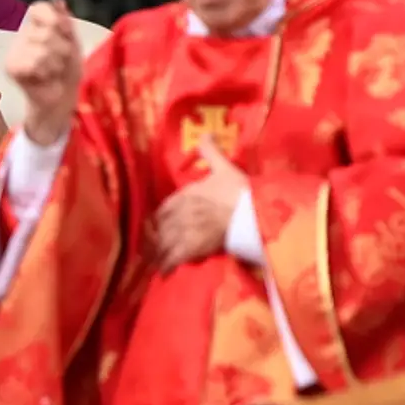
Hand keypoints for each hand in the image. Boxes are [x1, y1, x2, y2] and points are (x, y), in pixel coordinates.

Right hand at [6, 2, 81, 145]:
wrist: (62, 98)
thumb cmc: (68, 71)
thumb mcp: (74, 44)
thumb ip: (67, 23)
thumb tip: (60, 1)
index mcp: (40, 24)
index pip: (40, 8)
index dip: (56, 20)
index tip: (67, 33)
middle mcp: (25, 33)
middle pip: (47, 31)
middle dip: (63, 49)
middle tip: (62, 61)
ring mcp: (16, 49)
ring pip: (42, 50)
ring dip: (55, 64)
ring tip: (54, 71)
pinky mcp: (11, 66)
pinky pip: (32, 63)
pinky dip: (44, 73)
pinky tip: (43, 77)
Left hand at [152, 140, 248, 270]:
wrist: (254, 213)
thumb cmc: (240, 191)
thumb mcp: (224, 167)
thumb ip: (210, 151)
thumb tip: (204, 132)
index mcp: (186, 194)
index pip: (164, 208)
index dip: (160, 218)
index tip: (158, 225)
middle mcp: (180, 212)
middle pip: (160, 228)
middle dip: (155, 238)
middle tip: (151, 248)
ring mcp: (184, 231)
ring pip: (163, 244)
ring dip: (158, 253)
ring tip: (155, 262)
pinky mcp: (191, 248)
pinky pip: (173, 258)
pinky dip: (167, 266)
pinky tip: (165, 272)